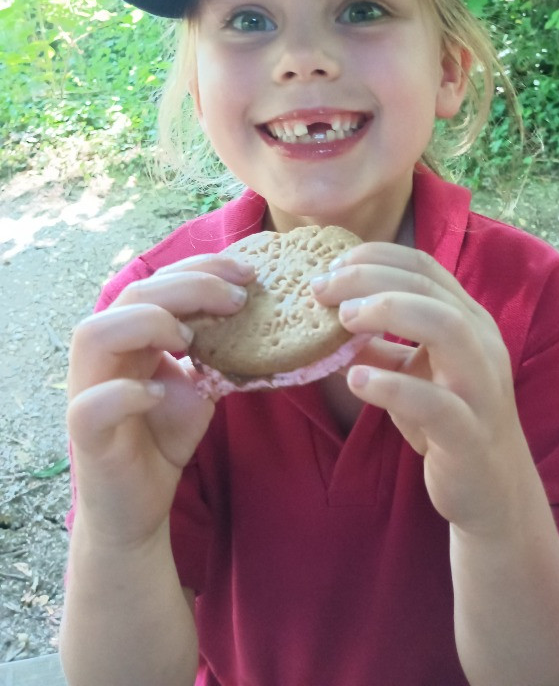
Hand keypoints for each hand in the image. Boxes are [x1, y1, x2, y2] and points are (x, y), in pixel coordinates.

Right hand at [67, 254, 253, 546]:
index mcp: (130, 334)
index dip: (201, 269)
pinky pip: (91, 404)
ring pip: (94, 333)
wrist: (140, 505)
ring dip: (149, 324)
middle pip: (133, 294)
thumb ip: (214, 348)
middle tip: (238, 297)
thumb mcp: (199, 382)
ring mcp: (88, 391)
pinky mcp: (86, 436)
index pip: (158, 281)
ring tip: (192, 339)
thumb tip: (256, 314)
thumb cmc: (164, 434)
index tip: (247, 273)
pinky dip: (126, 393)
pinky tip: (160, 392)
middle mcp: (104, 354)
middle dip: (190, 286)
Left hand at [312, 242, 523, 534]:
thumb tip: (322, 326)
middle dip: (369, 278)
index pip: (423, 267)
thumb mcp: (409, 377)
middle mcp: (481, 343)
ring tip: (343, 320)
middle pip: (428, 288)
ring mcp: (480, 386)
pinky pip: (436, 402)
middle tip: (321, 287)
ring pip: (446, 326)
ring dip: (389, 312)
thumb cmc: (448, 424)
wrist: (493, 492)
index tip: (331, 263)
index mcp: (468, 321)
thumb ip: (376, 350)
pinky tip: (356, 381)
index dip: (375, 257)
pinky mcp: (470, 433)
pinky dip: (392, 386)